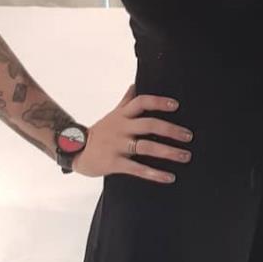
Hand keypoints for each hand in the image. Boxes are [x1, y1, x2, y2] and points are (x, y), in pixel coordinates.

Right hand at [74, 81, 193, 183]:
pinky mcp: (114, 163)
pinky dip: (155, 173)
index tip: (176, 105)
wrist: (74, 151)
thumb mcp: (112, 114)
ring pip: (146, 147)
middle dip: (171, 130)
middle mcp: (121, 128)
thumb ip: (126, 101)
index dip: (158, 102)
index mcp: (122, 115)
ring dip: (168, 152)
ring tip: (185, 156)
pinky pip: (137, 169)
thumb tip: (135, 84)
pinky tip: (169, 177)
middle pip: (148, 124)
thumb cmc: (100, 133)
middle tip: (188, 136)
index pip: (141, 102)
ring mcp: (117, 145)